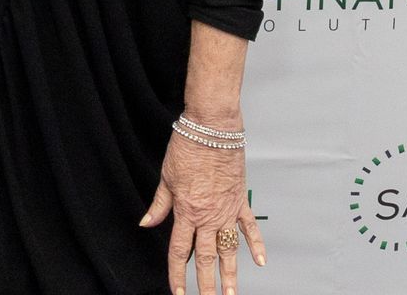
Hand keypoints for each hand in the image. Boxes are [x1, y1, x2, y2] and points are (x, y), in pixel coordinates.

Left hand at [138, 126, 264, 294]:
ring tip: (230, 293)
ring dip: (230, 273)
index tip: (178, 291)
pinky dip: (256, 244)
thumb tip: (147, 223)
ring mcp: (226, 210)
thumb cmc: (188, 147)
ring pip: (229, 249)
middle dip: (206, 283)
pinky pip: (249, 227)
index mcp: (186, 210)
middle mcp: (207, 215)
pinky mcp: (240, 200)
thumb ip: (159, 205)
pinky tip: (259, 261)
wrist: (212, 128)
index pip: (180, 250)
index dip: (177, 273)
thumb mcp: (166, 177)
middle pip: (206, 256)